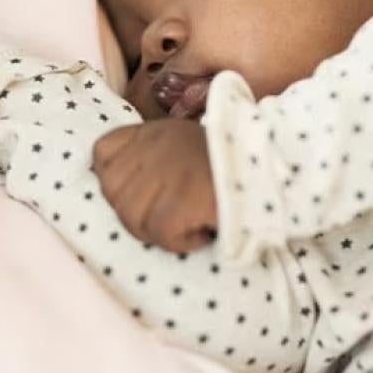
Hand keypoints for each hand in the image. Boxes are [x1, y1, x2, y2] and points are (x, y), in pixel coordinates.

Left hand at [92, 118, 217, 252]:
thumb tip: (111, 182)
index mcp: (145, 132)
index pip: (101, 155)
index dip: (121, 180)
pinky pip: (161, 236)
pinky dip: (183, 240)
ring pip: (133, 222)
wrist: (271, 168)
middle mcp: (147, 149)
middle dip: (141, 212)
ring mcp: (160, 176)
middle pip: (114, 197)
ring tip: (191, 216)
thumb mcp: (176, 142)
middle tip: (177, 207)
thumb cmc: (226, 161)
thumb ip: (144, 155)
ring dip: (162, 230)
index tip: (151, 186)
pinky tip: (203, 225)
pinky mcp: (176, 204)